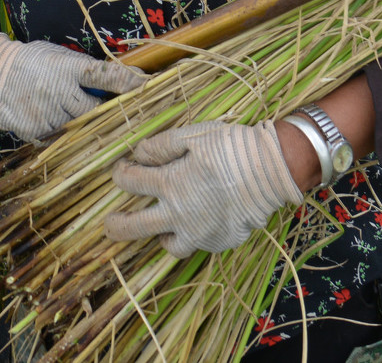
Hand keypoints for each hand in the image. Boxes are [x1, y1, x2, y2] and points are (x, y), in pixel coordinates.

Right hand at [0, 32, 147, 140]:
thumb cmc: (32, 61)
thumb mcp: (59, 56)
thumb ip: (87, 70)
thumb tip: (125, 79)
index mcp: (66, 68)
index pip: (104, 75)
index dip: (127, 82)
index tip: (146, 86)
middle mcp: (57, 92)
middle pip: (95, 111)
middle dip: (103, 113)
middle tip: (108, 112)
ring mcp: (45, 114)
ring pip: (78, 129)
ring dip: (80, 124)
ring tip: (65, 111)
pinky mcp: (34, 132)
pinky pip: (58, 139)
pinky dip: (60, 132)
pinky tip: (48, 117)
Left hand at [104, 120, 302, 257]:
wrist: (272, 171)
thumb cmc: (231, 148)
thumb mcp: (192, 136)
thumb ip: (160, 146)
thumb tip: (137, 154)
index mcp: (168, 184)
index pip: (128, 183)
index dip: (120, 174)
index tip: (123, 169)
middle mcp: (178, 214)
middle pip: (133, 227)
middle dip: (116, 225)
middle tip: (110, 224)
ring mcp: (199, 233)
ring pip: (168, 246)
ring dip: (159, 235)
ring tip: (159, 227)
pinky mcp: (219, 242)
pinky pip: (198, 245)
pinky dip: (192, 235)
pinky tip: (197, 221)